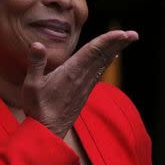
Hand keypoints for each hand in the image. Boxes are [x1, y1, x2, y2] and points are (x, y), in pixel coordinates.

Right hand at [21, 30, 137, 137]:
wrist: (48, 131)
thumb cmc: (38, 108)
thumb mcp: (31, 85)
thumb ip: (36, 63)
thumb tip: (36, 44)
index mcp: (71, 72)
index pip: (93, 51)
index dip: (108, 40)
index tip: (122, 33)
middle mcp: (82, 77)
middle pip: (103, 55)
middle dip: (119, 43)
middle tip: (134, 34)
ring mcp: (86, 84)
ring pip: (103, 62)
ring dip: (116, 50)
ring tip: (127, 39)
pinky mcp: (85, 90)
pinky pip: (99, 71)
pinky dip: (107, 60)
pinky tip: (111, 56)